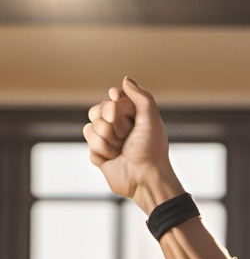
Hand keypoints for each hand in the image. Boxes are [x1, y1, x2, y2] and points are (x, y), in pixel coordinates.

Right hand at [84, 76, 183, 213]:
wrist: (144, 178)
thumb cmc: (151, 150)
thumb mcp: (151, 119)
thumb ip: (142, 97)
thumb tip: (125, 80)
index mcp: (132, 117)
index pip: (112, 98)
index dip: (115, 101)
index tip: (121, 103)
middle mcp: (119, 127)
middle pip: (97, 110)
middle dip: (112, 123)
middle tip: (126, 136)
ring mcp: (108, 141)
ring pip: (91, 127)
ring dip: (108, 140)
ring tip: (121, 151)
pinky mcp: (99, 155)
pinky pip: (90, 144)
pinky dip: (102, 152)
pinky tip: (114, 160)